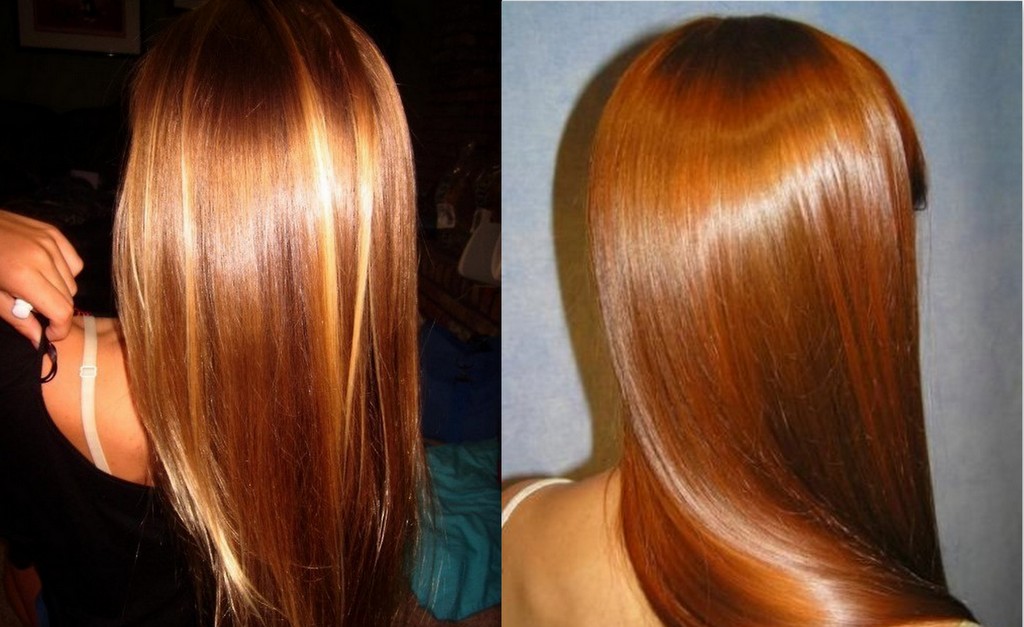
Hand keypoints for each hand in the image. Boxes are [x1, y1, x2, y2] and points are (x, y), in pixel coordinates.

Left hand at [0, 209, 82, 346]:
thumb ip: (17, 319)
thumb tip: (39, 339)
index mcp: (24, 277)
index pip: (62, 311)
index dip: (59, 329)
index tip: (48, 334)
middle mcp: (44, 258)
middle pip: (69, 298)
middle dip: (55, 312)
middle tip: (32, 310)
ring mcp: (50, 243)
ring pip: (72, 282)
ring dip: (59, 292)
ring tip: (36, 288)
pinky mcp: (53, 232)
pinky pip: (73, 262)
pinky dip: (65, 273)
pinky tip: (46, 272)